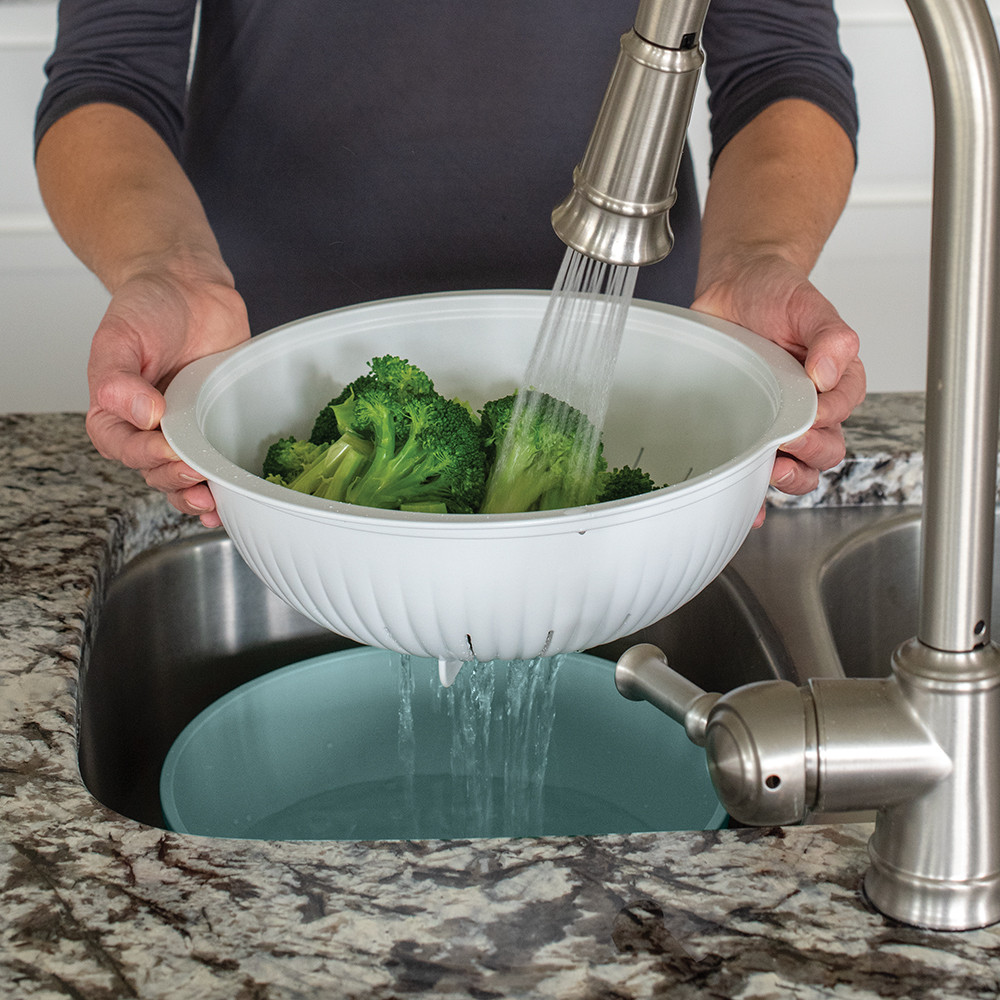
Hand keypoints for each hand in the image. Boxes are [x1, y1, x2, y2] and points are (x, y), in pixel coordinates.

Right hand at [85, 260, 249, 526]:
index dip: (144, 456)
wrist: (189, 287)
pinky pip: (217, 465)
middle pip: (155, 472)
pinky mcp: (218, 427)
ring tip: (212, 501)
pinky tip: (230, 504)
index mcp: (116, 413)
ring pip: (184, 478)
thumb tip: (141, 413)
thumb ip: (117, 377)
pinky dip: (222, 490)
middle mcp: (148, 429)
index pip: (122, 449)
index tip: (165, 447)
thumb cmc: (146, 310)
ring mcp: (186, 431)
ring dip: (196, 496)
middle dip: (175, 480)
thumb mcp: (118, 336)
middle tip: (196, 473)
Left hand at [691, 251, 865, 524]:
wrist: (731, 289)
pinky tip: (752, 509)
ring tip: (773, 469)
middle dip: (811, 453)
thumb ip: (829, 334)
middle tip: (788, 441)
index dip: (830, 417)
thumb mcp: (805, 304)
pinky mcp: (745, 431)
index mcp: (832, 381)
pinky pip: (755, 474)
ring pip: (798, 468)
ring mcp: (775, 422)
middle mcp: (809, 407)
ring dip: (790, 478)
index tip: (812, 413)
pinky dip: (756, 498)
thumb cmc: (773, 295)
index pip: (843, 411)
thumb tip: (830, 370)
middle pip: (825, 450)